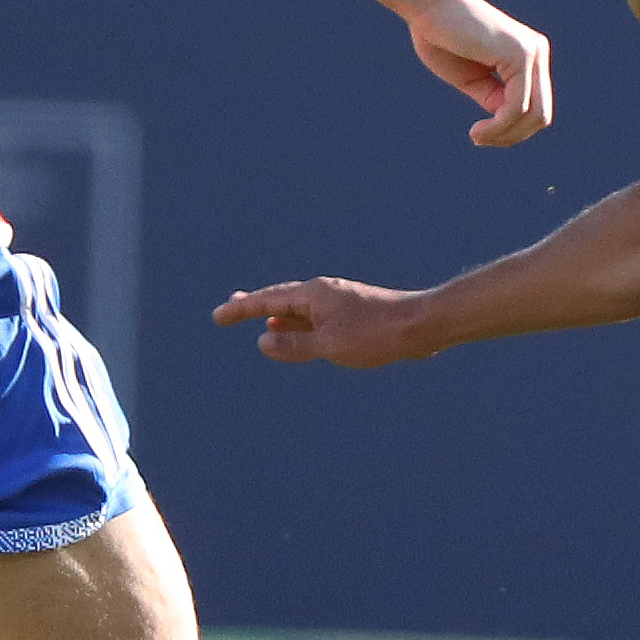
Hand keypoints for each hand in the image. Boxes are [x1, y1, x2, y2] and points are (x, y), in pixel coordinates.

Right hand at [212, 278, 429, 367]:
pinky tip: (297, 333)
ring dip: (277, 316)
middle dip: (254, 306)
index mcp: (314, 294)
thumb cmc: (377, 334)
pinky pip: (315, 318)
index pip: (267, 300)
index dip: (241, 309)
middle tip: (230, 308)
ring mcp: (338, 302)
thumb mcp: (329, 345)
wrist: (421, 325)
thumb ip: (295, 346)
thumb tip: (263, 343)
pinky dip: (298, 325)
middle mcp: (323, 292)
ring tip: (259, 321)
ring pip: (299, 310)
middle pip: (280, 299)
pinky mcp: (352, 314)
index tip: (218, 317)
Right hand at [405, 0, 552, 145]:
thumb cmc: (439, 37)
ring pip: (534, 114)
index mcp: (528, 56)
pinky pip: (518, 105)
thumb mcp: (474, 79)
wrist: (425, 4)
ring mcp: (532, 52)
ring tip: (477, 137)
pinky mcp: (521, 54)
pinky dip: (499, 126)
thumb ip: (495, 98)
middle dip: (512, 136)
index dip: (510, 131)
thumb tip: (511, 125)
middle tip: (479, 140)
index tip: (479, 136)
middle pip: (541, 114)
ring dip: (505, 135)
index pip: (535, 107)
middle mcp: (537, 52)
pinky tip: (477, 130)